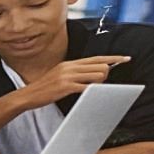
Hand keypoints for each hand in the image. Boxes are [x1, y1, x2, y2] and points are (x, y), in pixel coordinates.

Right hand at [14, 54, 130, 109]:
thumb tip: (94, 75)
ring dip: (101, 83)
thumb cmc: (45, 88)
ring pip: (97, 75)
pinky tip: (94, 93)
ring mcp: (67, 76)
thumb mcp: (60, 75)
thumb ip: (76, 73)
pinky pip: (87, 87)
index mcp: (69, 63)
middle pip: (100, 65)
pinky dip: (94, 90)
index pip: (96, 58)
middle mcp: (70, 67)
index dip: (113, 58)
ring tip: (94, 89)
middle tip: (102, 83)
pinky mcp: (65, 86)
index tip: (126, 58)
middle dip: (107, 74)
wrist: (28, 95)